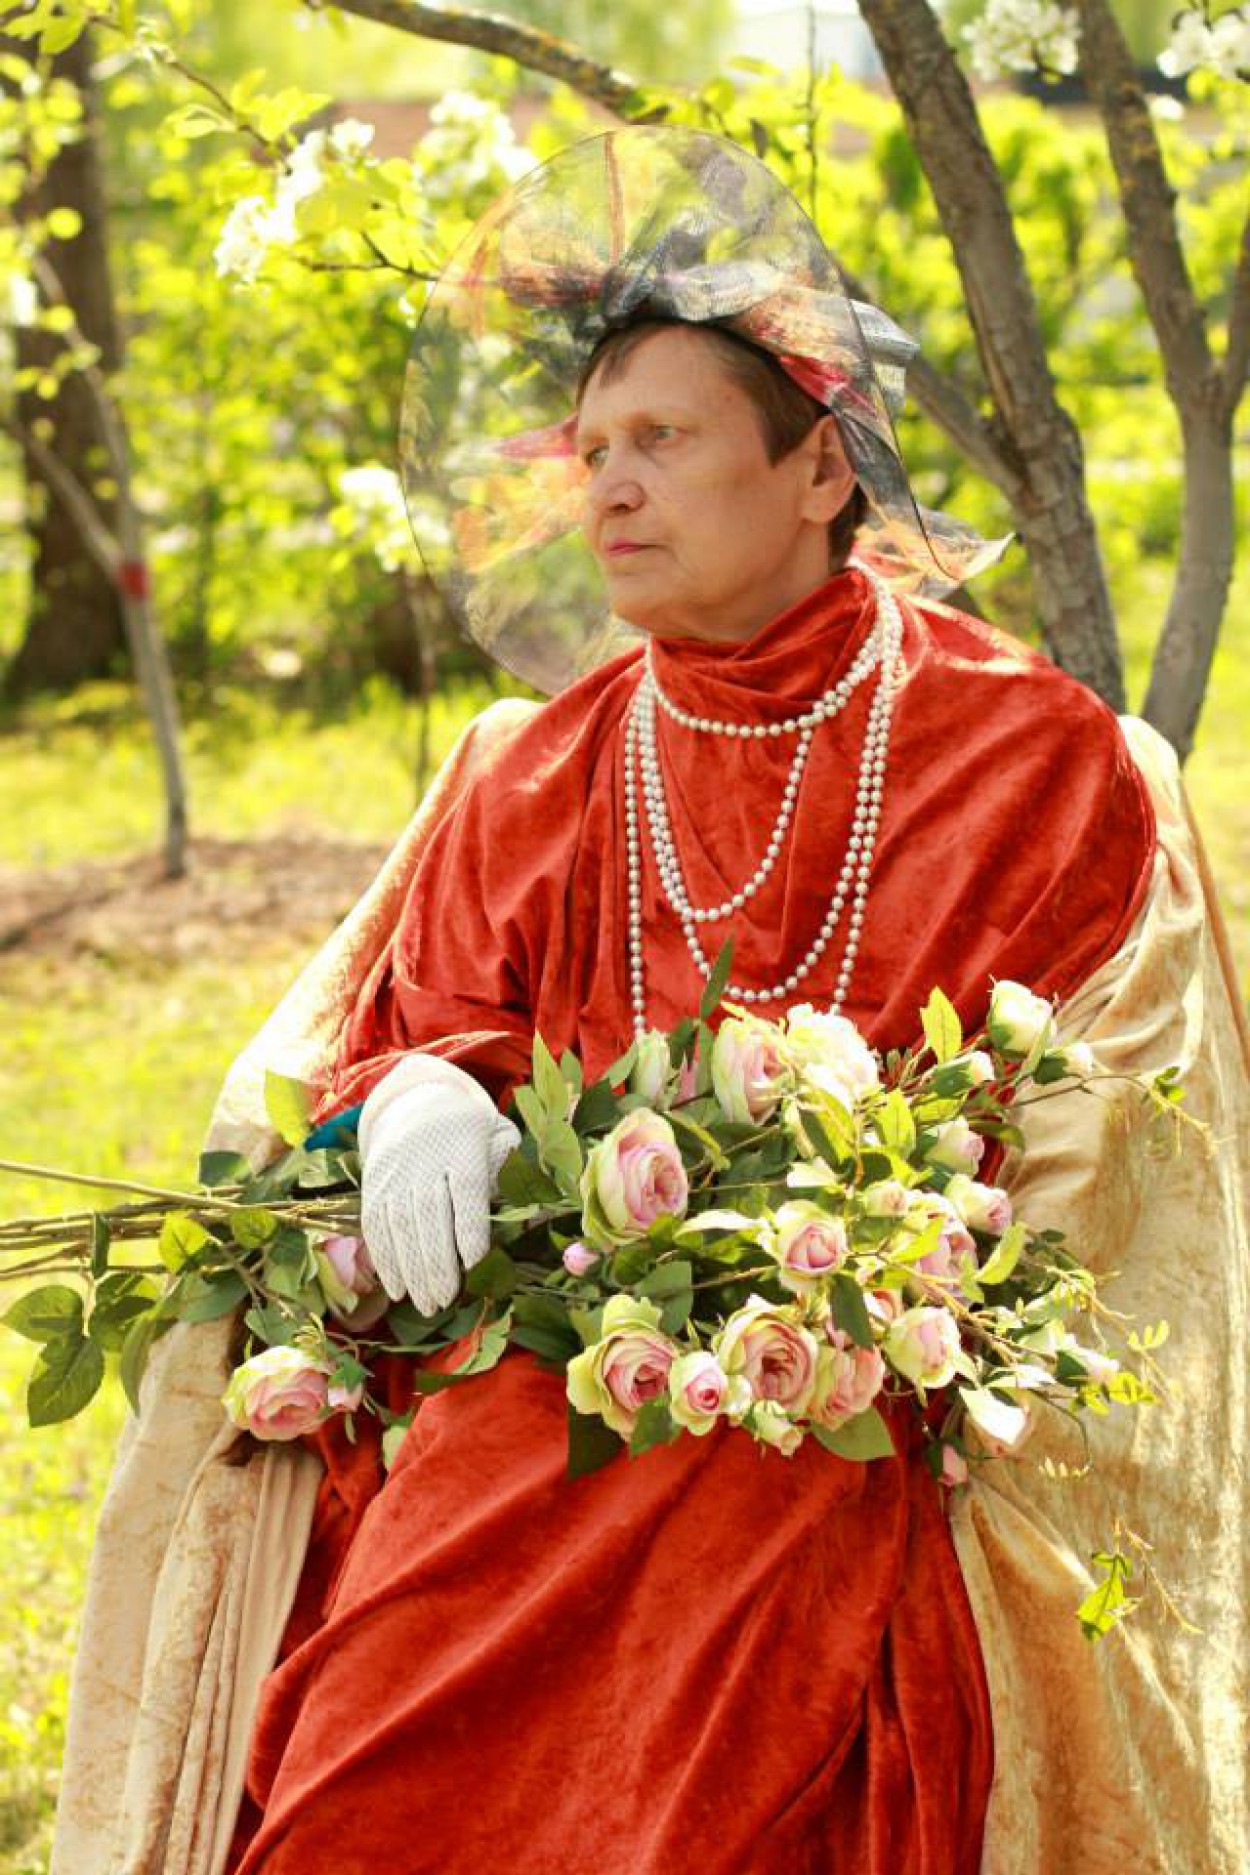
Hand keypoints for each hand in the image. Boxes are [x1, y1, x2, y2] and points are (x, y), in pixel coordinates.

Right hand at [358, 1056, 519, 1314]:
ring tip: (426, 1305)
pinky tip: (397, 1289)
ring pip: (399, 1223)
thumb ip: (512, 1172)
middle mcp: (425, 1156)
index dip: (469, 1227)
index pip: (467, 1187)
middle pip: (430, 1212)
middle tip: (446, 1301)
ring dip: (411, 1270)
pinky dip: (385, 1260)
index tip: (474, 1264)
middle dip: (436, 1262)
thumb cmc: (471, 1133)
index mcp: (464, 1142)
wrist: (416, 1104)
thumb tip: (531, 1215)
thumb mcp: (499, 1138)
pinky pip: (375, 1224)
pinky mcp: (374, 1184)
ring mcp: (395, 1171)